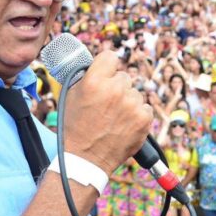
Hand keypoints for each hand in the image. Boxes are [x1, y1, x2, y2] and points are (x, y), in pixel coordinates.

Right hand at [64, 51, 151, 174]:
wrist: (86, 159)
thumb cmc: (75, 127)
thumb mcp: (71, 95)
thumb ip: (86, 77)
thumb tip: (97, 65)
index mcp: (95, 80)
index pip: (110, 57)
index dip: (107, 66)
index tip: (106, 73)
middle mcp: (115, 89)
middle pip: (123, 77)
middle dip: (116, 87)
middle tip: (107, 104)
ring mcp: (131, 104)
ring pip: (134, 93)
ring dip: (127, 102)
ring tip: (114, 118)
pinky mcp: (144, 118)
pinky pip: (144, 107)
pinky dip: (137, 115)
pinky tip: (124, 125)